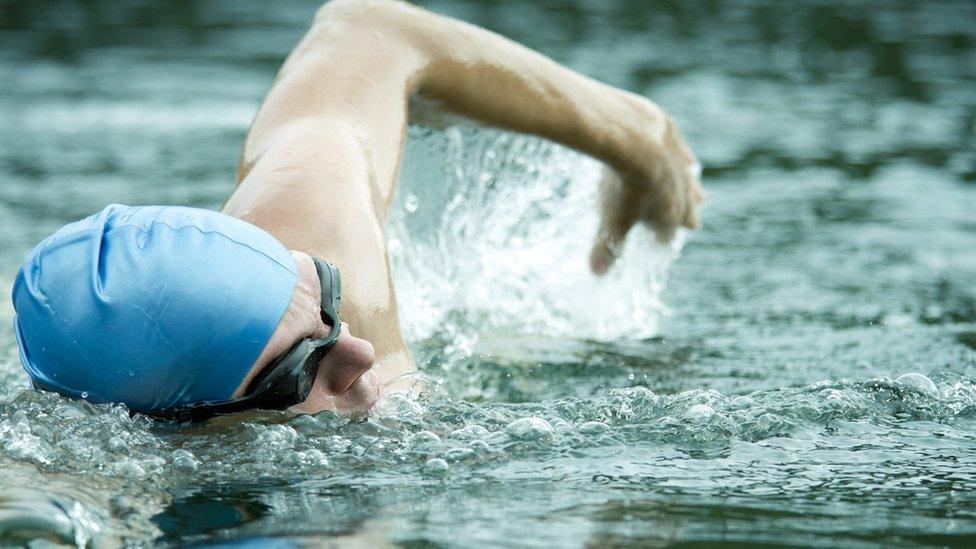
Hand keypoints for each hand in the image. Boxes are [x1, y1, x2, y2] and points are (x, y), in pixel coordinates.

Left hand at [589, 115, 703, 274]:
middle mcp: (682, 196)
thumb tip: (597, 273)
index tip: (654, 245)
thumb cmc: (624, 187)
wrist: (634, 140)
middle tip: (689, 224)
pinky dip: (685, 160)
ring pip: (692, 185)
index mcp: (669, 219)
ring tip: (699, 197)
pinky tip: (689, 163)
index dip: (659, 243)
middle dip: (685, 219)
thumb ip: (605, 248)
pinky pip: (684, 155)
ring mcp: (681, 168)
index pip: (667, 239)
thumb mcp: (611, 222)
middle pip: (689, 213)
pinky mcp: (675, 141)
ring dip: (691, 192)